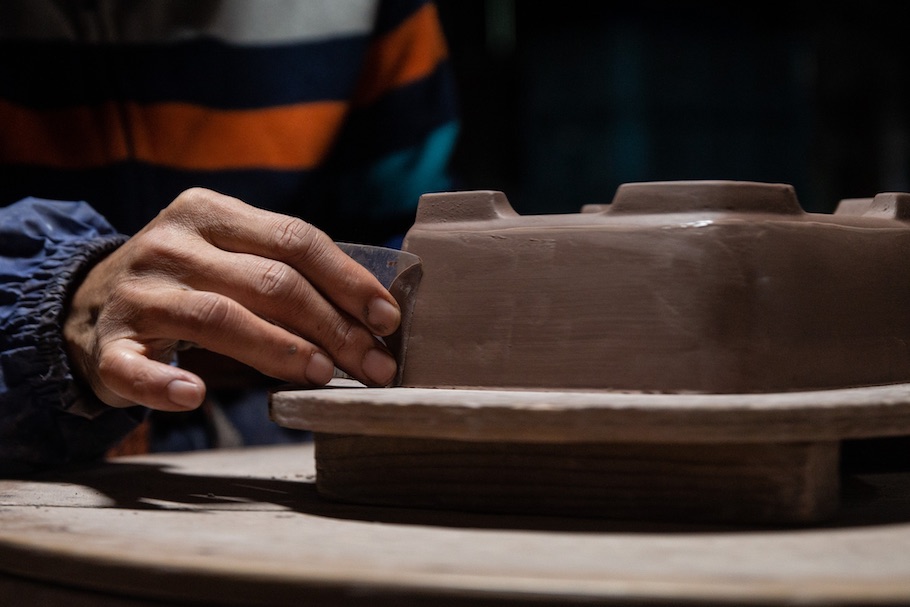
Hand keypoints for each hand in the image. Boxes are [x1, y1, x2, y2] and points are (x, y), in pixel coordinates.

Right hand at [63, 188, 400, 410]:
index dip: (348, 279)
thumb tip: (374, 312)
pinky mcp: (107, 343)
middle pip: (269, 282)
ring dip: (280, 350)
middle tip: (375, 367)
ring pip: (219, 318)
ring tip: (323, 376)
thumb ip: (286, 269)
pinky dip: (164, 384)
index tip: (387, 319)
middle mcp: (170, 244)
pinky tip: (195, 396)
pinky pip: (134, 368)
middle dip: (333, 326)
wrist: (90, 300)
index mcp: (209, 213)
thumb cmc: (190, 281)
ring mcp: (136, 293)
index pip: (294, 239)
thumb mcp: (230, 255)